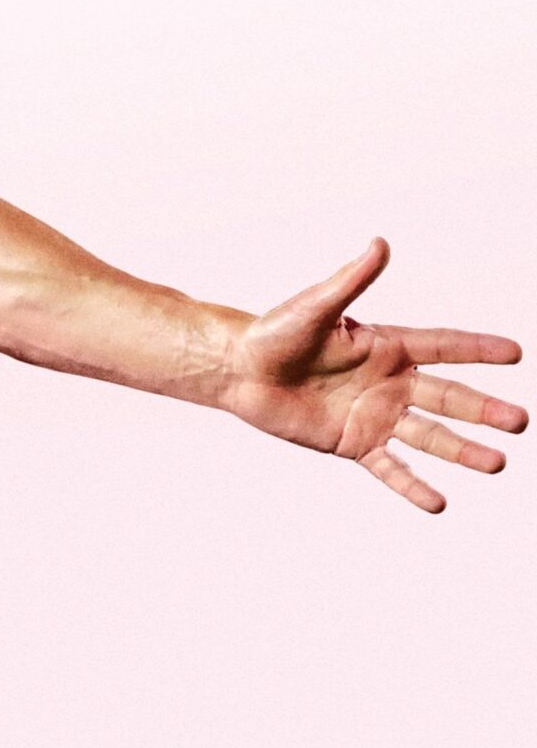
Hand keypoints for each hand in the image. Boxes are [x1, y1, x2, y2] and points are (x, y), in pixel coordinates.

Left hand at [223, 237, 524, 512]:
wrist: (238, 371)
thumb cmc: (274, 333)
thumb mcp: (314, 308)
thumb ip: (351, 281)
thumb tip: (379, 244)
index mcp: (386, 347)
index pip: (443, 347)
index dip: (477, 350)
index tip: (516, 354)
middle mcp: (389, 382)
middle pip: (447, 398)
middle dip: (483, 410)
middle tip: (520, 422)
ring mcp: (374, 415)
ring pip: (427, 436)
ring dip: (462, 450)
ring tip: (496, 463)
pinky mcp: (352, 442)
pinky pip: (389, 467)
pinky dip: (412, 485)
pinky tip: (438, 503)